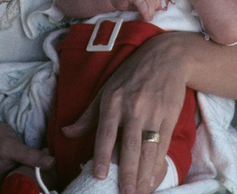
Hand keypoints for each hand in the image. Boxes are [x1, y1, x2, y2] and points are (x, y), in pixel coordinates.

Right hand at [0, 117, 53, 193]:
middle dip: (34, 190)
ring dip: (35, 184)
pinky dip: (32, 177)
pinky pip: (22, 180)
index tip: (45, 191)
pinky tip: (43, 172)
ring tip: (50, 178)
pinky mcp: (9, 177)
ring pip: (22, 189)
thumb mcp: (12, 146)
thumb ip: (31, 156)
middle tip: (52, 183)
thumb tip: (53, 163)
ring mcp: (3, 184)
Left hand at [62, 33, 187, 193]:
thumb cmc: (132, 74)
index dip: (102, 155)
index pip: (106, 132)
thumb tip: (66, 133)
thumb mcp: (107, 89)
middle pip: (130, 145)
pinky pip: (163, 144)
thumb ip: (88, 115)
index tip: (100, 176)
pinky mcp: (170, 115)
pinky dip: (158, 163)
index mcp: (113, 100)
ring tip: (139, 192)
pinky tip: (153, 178)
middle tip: (125, 193)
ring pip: (149, 148)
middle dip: (128, 172)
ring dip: (144, 174)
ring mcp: (153, 111)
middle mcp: (133, 107)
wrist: (167, 57)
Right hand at [112, 0, 162, 20]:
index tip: (152, 13)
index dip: (157, 6)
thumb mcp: (142, 3)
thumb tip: (160, 9)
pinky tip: (142, 16)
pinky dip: (143, 10)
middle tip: (149, 18)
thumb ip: (150, 5)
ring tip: (146, 18)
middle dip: (153, 9)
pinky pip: (140, 2)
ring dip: (149, 10)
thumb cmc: (129, 2)